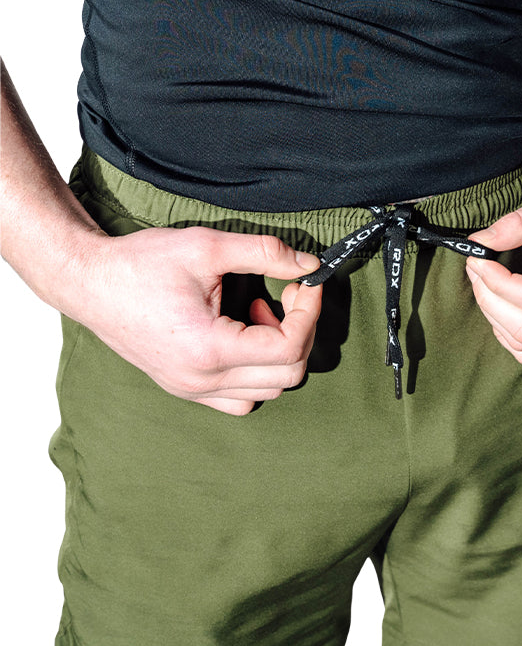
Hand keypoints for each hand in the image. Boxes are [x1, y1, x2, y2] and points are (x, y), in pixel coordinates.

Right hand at [70, 226, 321, 414]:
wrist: (88, 283)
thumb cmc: (139, 264)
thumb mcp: (206, 247)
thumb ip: (265, 253)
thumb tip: (309, 264)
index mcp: (209, 350)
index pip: (289, 348)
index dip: (309, 313)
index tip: (306, 283)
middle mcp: (202, 380)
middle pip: (288, 375)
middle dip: (301, 330)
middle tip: (288, 294)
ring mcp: (192, 389)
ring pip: (269, 391)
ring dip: (279, 352)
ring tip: (257, 312)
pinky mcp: (186, 387)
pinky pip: (241, 398)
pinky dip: (257, 371)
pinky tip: (242, 334)